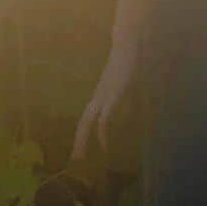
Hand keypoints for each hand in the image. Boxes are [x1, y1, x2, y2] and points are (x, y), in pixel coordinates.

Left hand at [71, 44, 136, 161]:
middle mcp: (97, 98)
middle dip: (78, 142)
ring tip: (81, 157)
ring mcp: (103, 96)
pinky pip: (103, 119)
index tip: (81, 150)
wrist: (127, 44)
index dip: (83, 134)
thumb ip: (127, 100)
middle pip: (82, 123)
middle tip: (76, 161)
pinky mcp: (111, 95)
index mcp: (100, 96)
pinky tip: (104, 146)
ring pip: (87, 122)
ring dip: (83, 140)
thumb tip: (130, 115)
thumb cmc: (129, 63)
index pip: (87, 118)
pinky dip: (102, 134)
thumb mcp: (129, 86)